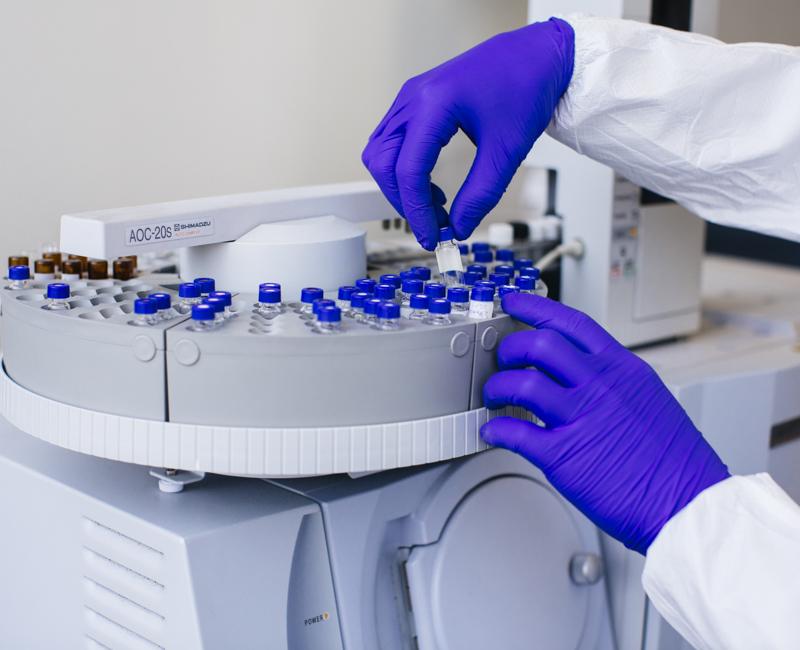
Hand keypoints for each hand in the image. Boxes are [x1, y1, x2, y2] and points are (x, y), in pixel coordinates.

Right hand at [361, 18, 574, 249]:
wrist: (537, 55)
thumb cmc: (526, 86)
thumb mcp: (506, 150)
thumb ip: (481, 194)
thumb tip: (460, 226)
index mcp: (433, 104)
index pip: (408, 170)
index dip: (416, 211)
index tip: (432, 236)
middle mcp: (413, 98)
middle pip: (383, 163)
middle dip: (403, 201)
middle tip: (432, 225)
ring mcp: (411, 97)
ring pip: (381, 153)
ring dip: (401, 186)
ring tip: (435, 206)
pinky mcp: (416, 101)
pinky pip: (392, 141)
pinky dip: (404, 169)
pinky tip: (431, 184)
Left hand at [481, 293, 729, 553]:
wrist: (689, 503)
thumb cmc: (673, 459)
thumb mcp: (649, 397)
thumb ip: (612, 378)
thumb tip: (579, 370)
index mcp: (621, 369)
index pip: (571, 323)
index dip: (536, 307)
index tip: (514, 301)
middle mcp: (600, 387)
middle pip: (539, 344)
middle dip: (510, 348)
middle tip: (503, 360)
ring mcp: (581, 419)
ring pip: (521, 383)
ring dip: (497, 387)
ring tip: (494, 397)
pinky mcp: (564, 455)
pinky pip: (515, 432)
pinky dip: (496, 429)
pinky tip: (494, 431)